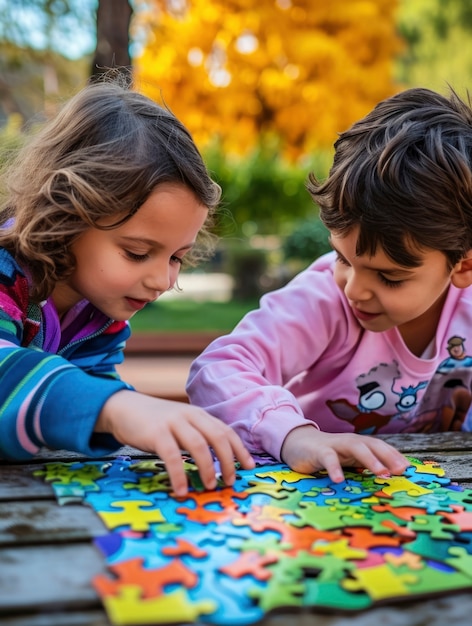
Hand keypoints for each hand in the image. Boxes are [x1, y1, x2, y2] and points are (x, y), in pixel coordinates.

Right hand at [96, 390, 254, 496]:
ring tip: (209, 486)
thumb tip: (216, 462)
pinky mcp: (156, 433)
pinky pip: (172, 456)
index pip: (225, 431)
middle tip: (230, 481)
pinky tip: (181, 489)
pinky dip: (179, 475)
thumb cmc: (154, 422)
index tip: (249, 466)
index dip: (239, 449)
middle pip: (218, 437)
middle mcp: (190, 416)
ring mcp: (173, 423)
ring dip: (207, 468)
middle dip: (228, 461)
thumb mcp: (180, 423)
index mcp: (198, 415)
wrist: (123, 407)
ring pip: (199, 445)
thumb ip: (196, 435)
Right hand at [280, 425, 408, 481]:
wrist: (298, 443)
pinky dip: (335, 468)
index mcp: (359, 444)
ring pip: (356, 447)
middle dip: (388, 456)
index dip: (395, 456)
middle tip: (401, 471)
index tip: (409, 470)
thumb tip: (388, 479)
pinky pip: (329, 458)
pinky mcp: (319, 451)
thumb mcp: (349, 459)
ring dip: (370, 459)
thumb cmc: (328, 454)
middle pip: (373, 444)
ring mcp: (335, 445)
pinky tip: (340, 480)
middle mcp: (350, 442)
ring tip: (382, 474)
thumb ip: (364, 466)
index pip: (381, 447)